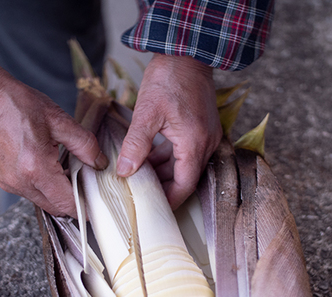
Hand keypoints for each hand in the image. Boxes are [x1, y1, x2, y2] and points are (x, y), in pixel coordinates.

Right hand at [0, 59, 107, 216]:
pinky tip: (52, 167)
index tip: (98, 198)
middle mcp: (21, 182)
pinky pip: (33, 193)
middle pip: (57, 208)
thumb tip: (100, 164)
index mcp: (36, 168)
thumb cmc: (19, 105)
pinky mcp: (6, 181)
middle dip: (74, 199)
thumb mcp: (59, 120)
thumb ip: (84, 145)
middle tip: (87, 181)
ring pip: (45, 202)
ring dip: (59, 192)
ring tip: (68, 169)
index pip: (67, 204)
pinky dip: (46, 187)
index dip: (86, 205)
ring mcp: (11, 184)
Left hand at [116, 55, 221, 208]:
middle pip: (185, 179)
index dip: (168, 201)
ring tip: (137, 176)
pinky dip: (167, 159)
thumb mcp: (146, 113)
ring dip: (162, 172)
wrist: (187, 52)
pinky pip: (185, 153)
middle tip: (138, 194)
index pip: (184, 186)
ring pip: (183, 166)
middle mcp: (206, 144)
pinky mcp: (201, 129)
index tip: (150, 210)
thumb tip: (124, 171)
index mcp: (195, 144)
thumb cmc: (169, 78)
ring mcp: (205, 136)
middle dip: (162, 188)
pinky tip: (147, 158)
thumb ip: (136, 145)